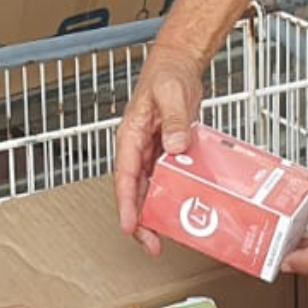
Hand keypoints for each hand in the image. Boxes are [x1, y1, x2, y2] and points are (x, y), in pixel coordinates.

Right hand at [114, 45, 205, 256]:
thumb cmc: (167, 73)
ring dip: (155, 213)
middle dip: (140, 220)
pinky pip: (165, 179)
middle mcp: (137, 147)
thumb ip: (175, 121)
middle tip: (151, 244)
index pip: (125, 176)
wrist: (177, 63)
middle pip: (134, 191)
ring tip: (165, 237)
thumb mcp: (172, 94)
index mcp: (131, 135)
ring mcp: (152, 151)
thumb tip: (176, 147)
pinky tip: (182, 210)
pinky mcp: (167, 151)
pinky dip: (171, 197)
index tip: (130, 225)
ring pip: (149, 190)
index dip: (127, 204)